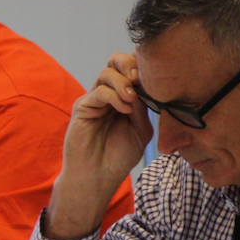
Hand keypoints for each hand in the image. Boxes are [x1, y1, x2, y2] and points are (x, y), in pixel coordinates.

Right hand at [44, 52, 153, 239]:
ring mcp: (94, 99)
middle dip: (130, 64)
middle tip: (140, 78)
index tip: (156, 75)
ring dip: (123, 82)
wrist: (97, 178)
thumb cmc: (118, 157)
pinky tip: (124, 109)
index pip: (131, 70)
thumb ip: (143, 108)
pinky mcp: (83, 107)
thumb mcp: (140, 130)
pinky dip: (114, 96)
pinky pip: (99, 91)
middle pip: (116, 62)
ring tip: (132, 99)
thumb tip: (145, 87)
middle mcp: (108, 94)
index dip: (143, 67)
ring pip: (107, 73)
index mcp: (124, 97)